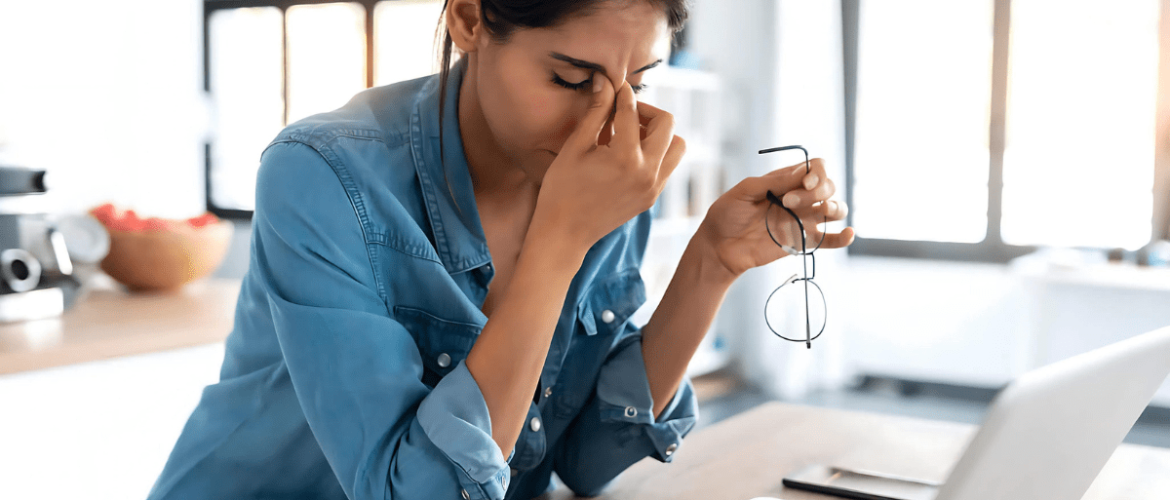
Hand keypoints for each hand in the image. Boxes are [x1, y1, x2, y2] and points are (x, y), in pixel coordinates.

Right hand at [531, 75, 685, 253]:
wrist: (564, 234)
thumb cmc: (561, 190)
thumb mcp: (575, 147)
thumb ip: (596, 113)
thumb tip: (605, 81)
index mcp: (626, 158)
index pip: (632, 112)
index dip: (621, 93)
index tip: (614, 85)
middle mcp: (647, 173)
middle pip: (667, 124)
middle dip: (646, 111)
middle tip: (623, 112)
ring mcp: (653, 188)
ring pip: (676, 146)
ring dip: (659, 133)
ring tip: (630, 134)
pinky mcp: (652, 197)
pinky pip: (667, 166)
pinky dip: (655, 152)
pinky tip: (628, 153)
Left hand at [694, 158, 854, 278]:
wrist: (718, 247)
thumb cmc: (727, 215)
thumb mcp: (744, 191)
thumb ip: (773, 182)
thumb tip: (802, 173)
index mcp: (786, 180)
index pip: (816, 168)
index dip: (817, 172)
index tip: (804, 182)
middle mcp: (799, 197)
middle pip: (828, 186)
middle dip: (816, 191)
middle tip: (788, 202)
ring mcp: (803, 220)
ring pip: (835, 209)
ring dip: (835, 207)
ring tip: (823, 210)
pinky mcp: (802, 241)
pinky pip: (829, 239)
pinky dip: (843, 237)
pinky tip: (848, 234)